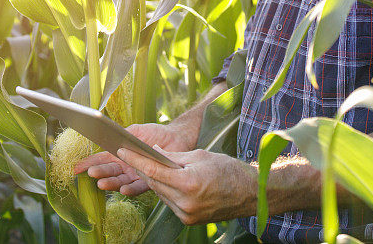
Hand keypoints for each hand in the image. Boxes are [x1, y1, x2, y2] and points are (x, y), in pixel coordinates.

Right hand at [73, 123, 193, 195]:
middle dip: (99, 173)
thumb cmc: (154, 133)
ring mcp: (135, 175)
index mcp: (119, 153)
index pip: (101, 159)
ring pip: (120, 182)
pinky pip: (138, 188)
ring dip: (111, 183)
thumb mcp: (135, 131)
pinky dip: (130, 190)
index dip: (88, 163)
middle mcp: (125, 166)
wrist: (175, 139)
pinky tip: (123, 190)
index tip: (76, 168)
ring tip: (102, 184)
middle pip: (109, 171)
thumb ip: (122, 135)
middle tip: (92, 173)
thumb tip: (109, 138)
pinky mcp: (149, 181)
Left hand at [116, 145, 257, 225]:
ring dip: (153, 180)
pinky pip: (169, 202)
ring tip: (147, 166)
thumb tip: (153, 152)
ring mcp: (186, 214)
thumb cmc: (228, 169)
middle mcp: (185, 203)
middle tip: (131, 155)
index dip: (136, 160)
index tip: (122, 151)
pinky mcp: (189, 220)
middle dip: (142, 168)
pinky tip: (164, 180)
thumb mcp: (199, 156)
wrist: (250, 193)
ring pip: (160, 194)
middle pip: (154, 183)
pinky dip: (165, 190)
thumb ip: (173, 156)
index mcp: (188, 184)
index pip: (153, 170)